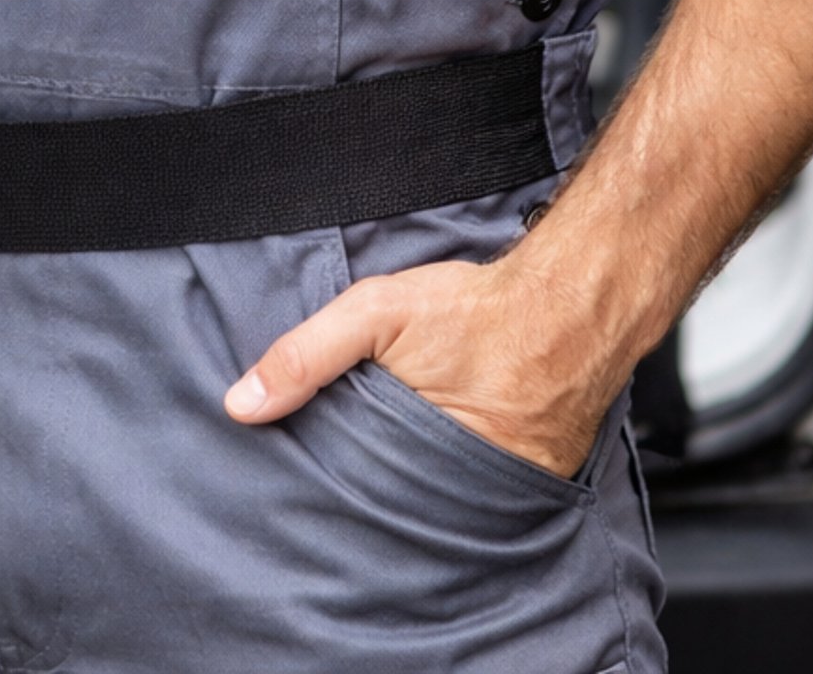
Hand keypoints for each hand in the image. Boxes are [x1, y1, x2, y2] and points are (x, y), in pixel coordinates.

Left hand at [222, 251, 613, 479]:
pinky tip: (436, 456)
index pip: (351, 500)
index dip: (325, 487)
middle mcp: (460, 495)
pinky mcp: (529, 488)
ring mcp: (498, 497)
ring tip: (388, 465)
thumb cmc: (474, 310)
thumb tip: (240, 405)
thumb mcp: (376, 315)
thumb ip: (306, 355)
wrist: (572, 304)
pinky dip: (454, 479)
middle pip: (390, 508)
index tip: (297, 482)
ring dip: (410, 490)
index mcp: (414, 462)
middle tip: (340, 475)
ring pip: (433, 505)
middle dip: (364, 495)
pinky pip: (477, 495)